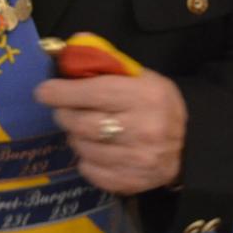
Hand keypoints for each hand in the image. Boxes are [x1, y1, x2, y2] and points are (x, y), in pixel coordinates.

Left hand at [35, 70, 185, 194]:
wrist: (190, 144)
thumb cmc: (157, 103)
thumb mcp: (141, 76)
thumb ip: (107, 64)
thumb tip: (70, 51)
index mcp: (144, 96)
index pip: (93, 93)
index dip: (62, 92)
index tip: (43, 92)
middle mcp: (143, 129)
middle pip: (82, 124)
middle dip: (64, 115)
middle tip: (62, 110)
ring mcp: (138, 160)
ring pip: (84, 149)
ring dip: (74, 137)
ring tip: (80, 128)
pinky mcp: (133, 182)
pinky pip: (92, 172)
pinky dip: (85, 160)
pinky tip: (93, 149)